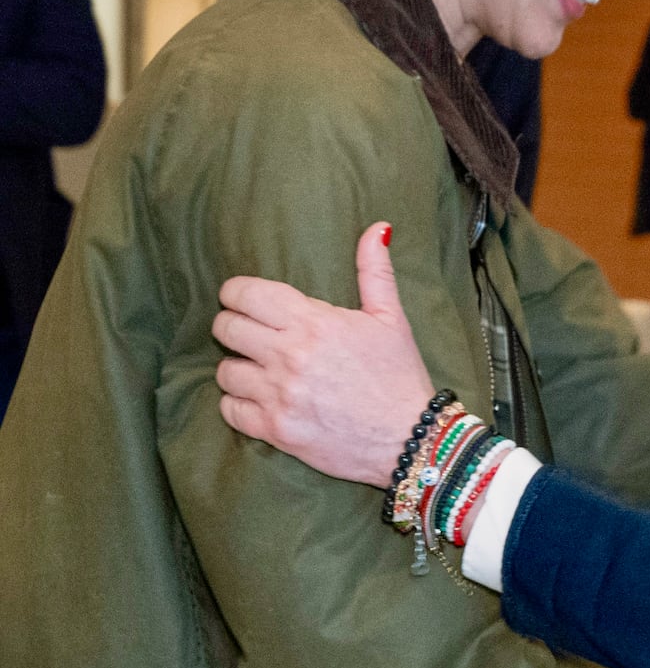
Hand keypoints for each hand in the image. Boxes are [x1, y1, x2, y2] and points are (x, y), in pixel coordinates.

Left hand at [213, 222, 434, 486]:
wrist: (409, 439)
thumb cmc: (400, 375)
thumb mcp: (391, 318)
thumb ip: (375, 270)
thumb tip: (378, 228)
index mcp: (314, 322)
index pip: (245, 294)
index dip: (236, 293)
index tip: (244, 299)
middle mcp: (289, 356)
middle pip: (225, 328)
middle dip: (233, 325)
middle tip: (251, 332)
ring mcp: (278, 395)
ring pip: (223, 371)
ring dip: (238, 367)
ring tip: (258, 369)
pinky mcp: (274, 430)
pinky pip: (229, 410)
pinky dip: (238, 403)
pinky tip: (259, 399)